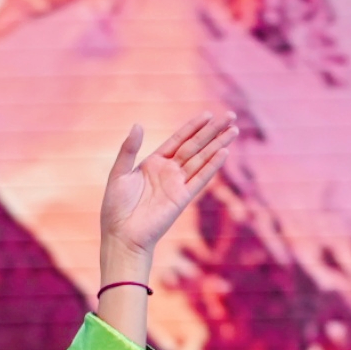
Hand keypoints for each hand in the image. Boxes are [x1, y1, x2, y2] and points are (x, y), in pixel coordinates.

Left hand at [98, 112, 239, 272]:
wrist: (122, 235)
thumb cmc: (116, 207)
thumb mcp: (119, 173)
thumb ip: (129, 149)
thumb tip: (138, 125)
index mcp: (154, 163)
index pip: (178, 140)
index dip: (193, 127)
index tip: (208, 114)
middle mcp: (169, 171)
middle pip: (195, 146)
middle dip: (212, 131)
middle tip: (230, 116)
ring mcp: (177, 184)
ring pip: (202, 159)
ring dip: (218, 144)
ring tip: (234, 130)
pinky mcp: (183, 198)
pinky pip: (200, 178)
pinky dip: (212, 165)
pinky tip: (224, 152)